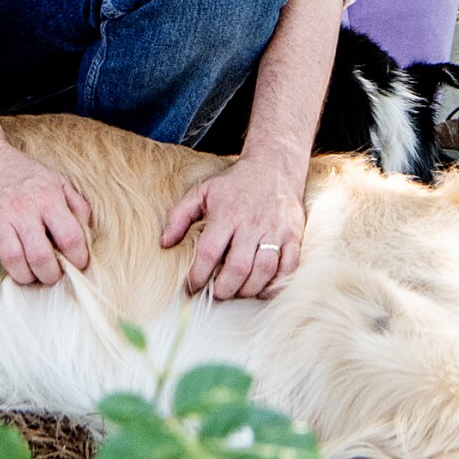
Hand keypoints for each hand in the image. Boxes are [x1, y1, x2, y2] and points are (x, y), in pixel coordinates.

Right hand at [0, 139, 92, 288]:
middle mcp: (23, 209)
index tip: (78, 263)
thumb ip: (76, 204)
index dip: (79, 258)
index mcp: (47, 198)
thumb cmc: (22, 172)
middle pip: (40, 256)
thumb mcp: (56, 180)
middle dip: (50, 275)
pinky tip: (4, 266)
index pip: (70, 237)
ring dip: (25, 276)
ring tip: (30, 273)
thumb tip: (88, 232)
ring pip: (13, 261)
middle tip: (52, 274)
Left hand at [162, 145, 308, 299]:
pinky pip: (289, 266)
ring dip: (249, 289)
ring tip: (238, 291)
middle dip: (224, 288)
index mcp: (227, 213)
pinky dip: (277, 284)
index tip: (192, 286)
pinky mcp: (293, 235)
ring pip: (264, 270)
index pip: (209, 252)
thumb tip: (164, 243)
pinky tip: (263, 288)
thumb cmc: (235, 183)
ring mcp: (275, 230)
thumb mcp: (203, 191)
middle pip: (238, 266)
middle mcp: (251, 223)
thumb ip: (180, 216)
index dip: (198, 274)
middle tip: (217, 294)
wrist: (274, 165)